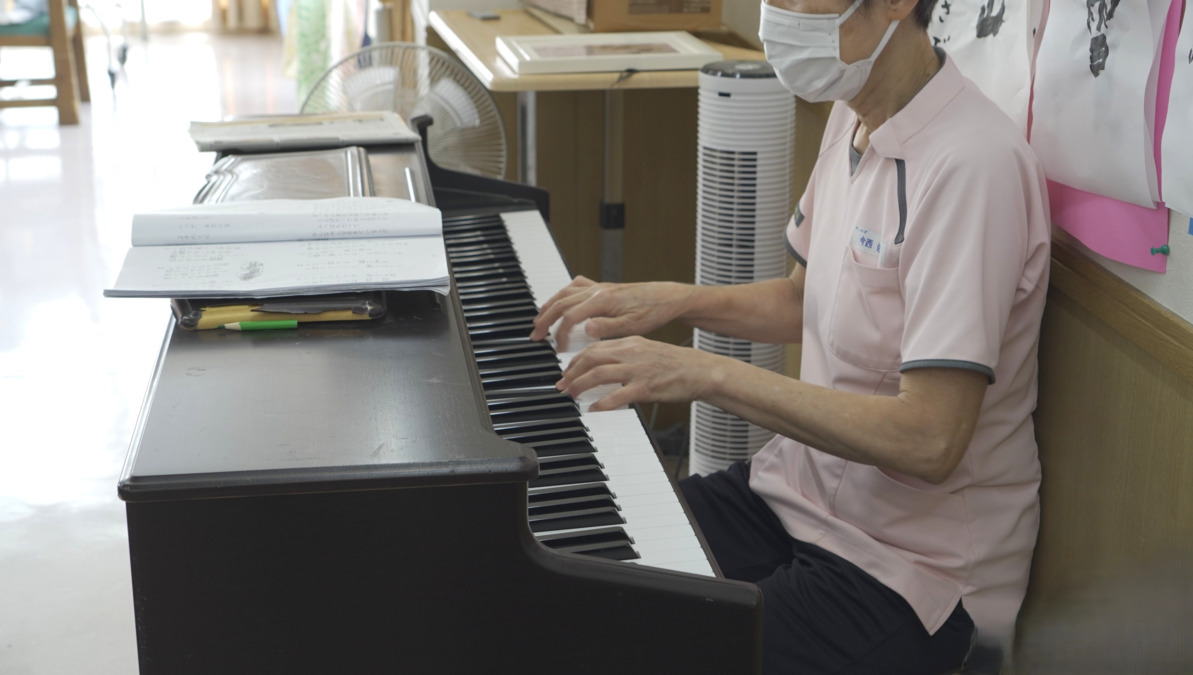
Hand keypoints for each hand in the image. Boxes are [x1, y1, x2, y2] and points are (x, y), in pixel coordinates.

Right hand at [530, 276, 690, 350]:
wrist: (665, 298)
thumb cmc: (652, 312)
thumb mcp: (632, 326)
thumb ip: (607, 327)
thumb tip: (586, 329)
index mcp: (602, 300)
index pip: (571, 317)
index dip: (561, 334)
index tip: (559, 348)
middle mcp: (597, 291)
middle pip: (561, 303)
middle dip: (545, 320)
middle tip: (536, 336)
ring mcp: (598, 287)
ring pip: (564, 293)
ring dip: (549, 307)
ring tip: (540, 321)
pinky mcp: (602, 287)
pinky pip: (574, 287)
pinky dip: (562, 295)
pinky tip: (559, 303)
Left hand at [557, 336, 722, 411]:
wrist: (700, 370)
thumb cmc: (676, 364)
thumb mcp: (647, 350)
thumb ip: (626, 355)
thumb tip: (605, 365)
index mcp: (631, 343)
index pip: (595, 348)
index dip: (576, 361)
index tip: (567, 372)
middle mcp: (631, 353)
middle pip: (591, 358)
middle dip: (572, 373)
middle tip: (563, 385)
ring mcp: (638, 370)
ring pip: (599, 374)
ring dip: (580, 385)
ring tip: (573, 395)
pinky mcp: (646, 388)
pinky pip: (617, 395)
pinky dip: (602, 403)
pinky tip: (594, 410)